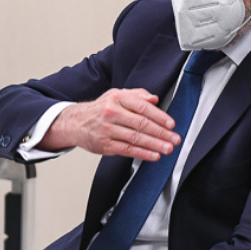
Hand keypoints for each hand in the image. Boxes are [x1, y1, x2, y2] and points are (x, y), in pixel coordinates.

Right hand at [39, 88, 179, 160]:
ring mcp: (108, 130)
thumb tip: (154, 99)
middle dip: (161, 133)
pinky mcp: (106, 145)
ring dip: (155, 144)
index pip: (142, 107)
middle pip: (141, 124)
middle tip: (174, 138)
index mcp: (117, 99)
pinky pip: (128, 150)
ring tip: (168, 148)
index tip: (171, 124)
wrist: (76, 122)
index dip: (159, 116)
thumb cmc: (100, 109)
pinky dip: (143, 153)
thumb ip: (137, 95)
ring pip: (136, 138)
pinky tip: (154, 155)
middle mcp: (112, 113)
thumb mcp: (116, 95)